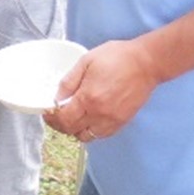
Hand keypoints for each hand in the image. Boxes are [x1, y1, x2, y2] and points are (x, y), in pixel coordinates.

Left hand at [42, 39, 159, 143]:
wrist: (146, 63)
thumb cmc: (117, 57)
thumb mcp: (86, 61)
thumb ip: (69, 81)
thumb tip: (57, 97)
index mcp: (88, 98)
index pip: (63, 119)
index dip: (51, 118)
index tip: (47, 112)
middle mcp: (99, 113)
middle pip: (72, 131)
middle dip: (60, 125)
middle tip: (56, 116)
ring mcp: (112, 120)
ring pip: (87, 137)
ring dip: (76, 130)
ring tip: (73, 118)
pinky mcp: (122, 121)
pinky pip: (101, 135)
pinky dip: (91, 131)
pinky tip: (89, 119)